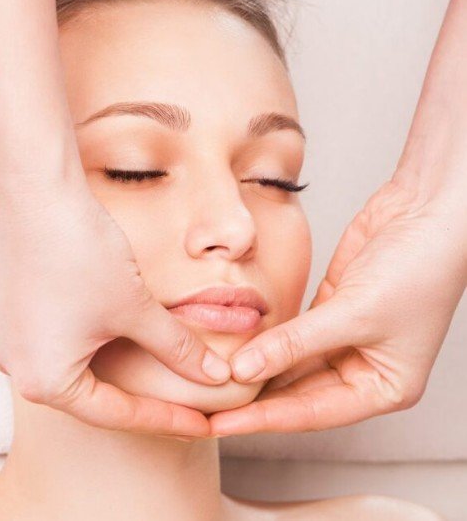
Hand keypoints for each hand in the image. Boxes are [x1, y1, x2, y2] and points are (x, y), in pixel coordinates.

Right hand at [0, 174, 229, 437]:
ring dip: (119, 370)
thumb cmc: (81, 253)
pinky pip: (61, 343)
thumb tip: (216, 375)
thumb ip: (177, 348)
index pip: (119, 414)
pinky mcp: (14, 312)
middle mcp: (19, 369)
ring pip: (78, 367)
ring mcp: (11, 339)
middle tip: (184, 406)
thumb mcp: (136, 308)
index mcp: (44, 382)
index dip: (167, 420)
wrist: (33, 190)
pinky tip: (121, 338)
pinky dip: (96, 345)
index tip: (202, 426)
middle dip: (142, 399)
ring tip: (157, 375)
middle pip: (95, 395)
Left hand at [209, 180, 466, 434]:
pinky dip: (266, 339)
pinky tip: (237, 346)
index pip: (312, 412)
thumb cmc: (418, 268)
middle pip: (298, 393)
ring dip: (256, 369)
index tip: (221, 424)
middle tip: (209, 407)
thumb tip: (244, 369)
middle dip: (255, 400)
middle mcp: (363, 368)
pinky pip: (291, 332)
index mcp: (383, 387)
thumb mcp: (355, 313)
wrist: (427, 211)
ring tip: (214, 382)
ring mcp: (344, 337)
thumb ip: (296, 343)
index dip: (264, 419)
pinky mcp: (329, 309)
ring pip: (291, 363)